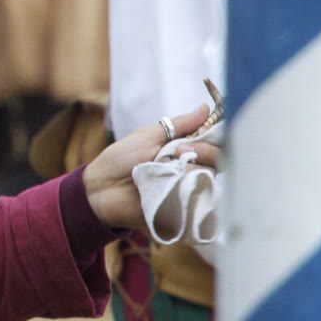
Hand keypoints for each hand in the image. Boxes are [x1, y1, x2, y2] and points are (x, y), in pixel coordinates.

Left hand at [81, 104, 219, 230]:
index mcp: (184, 152)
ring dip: (192, 169)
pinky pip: (199, 200)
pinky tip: (174, 186)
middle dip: (205, 151)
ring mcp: (188, 191)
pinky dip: (188, 189)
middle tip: (181, 150)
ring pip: (210, 178)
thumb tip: (205, 108)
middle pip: (220, 162)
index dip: (215, 137)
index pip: (215, 144)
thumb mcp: (148, 136)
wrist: (100, 189)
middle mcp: (191, 171)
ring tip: (168, 168)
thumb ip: (179, 125)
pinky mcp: (182, 211)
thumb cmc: (119, 161)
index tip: (205, 130)